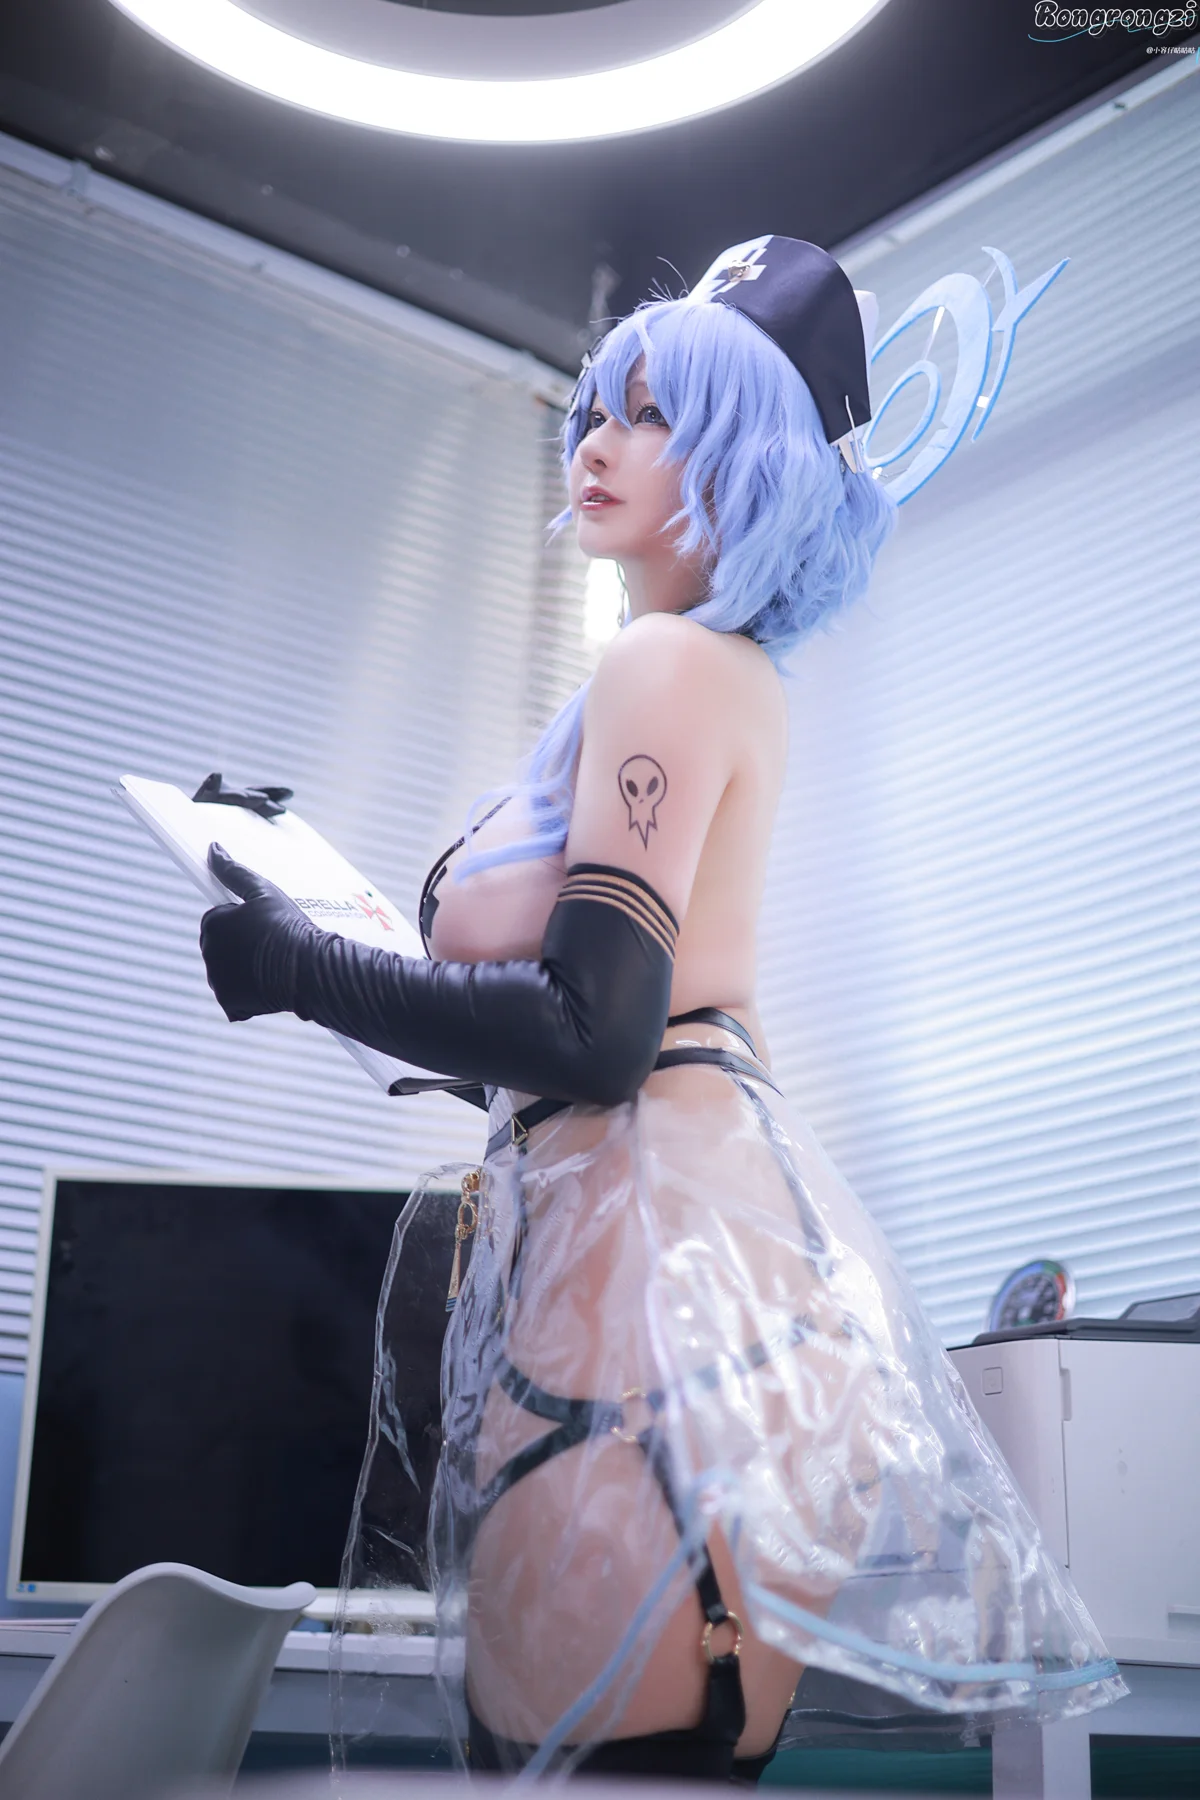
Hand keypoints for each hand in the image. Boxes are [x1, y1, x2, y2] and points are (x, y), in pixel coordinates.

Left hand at [199, 844, 312, 1021]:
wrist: (310, 969)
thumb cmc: (290, 926)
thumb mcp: (265, 891)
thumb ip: (234, 871)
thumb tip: (213, 849)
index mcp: (212, 923)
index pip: (219, 920)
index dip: (243, 922)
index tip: (264, 926)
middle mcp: (208, 952)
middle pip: (221, 947)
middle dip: (240, 946)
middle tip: (271, 944)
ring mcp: (217, 980)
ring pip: (228, 973)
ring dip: (244, 970)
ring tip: (273, 963)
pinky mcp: (229, 1003)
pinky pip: (235, 999)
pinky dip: (248, 996)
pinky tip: (268, 984)